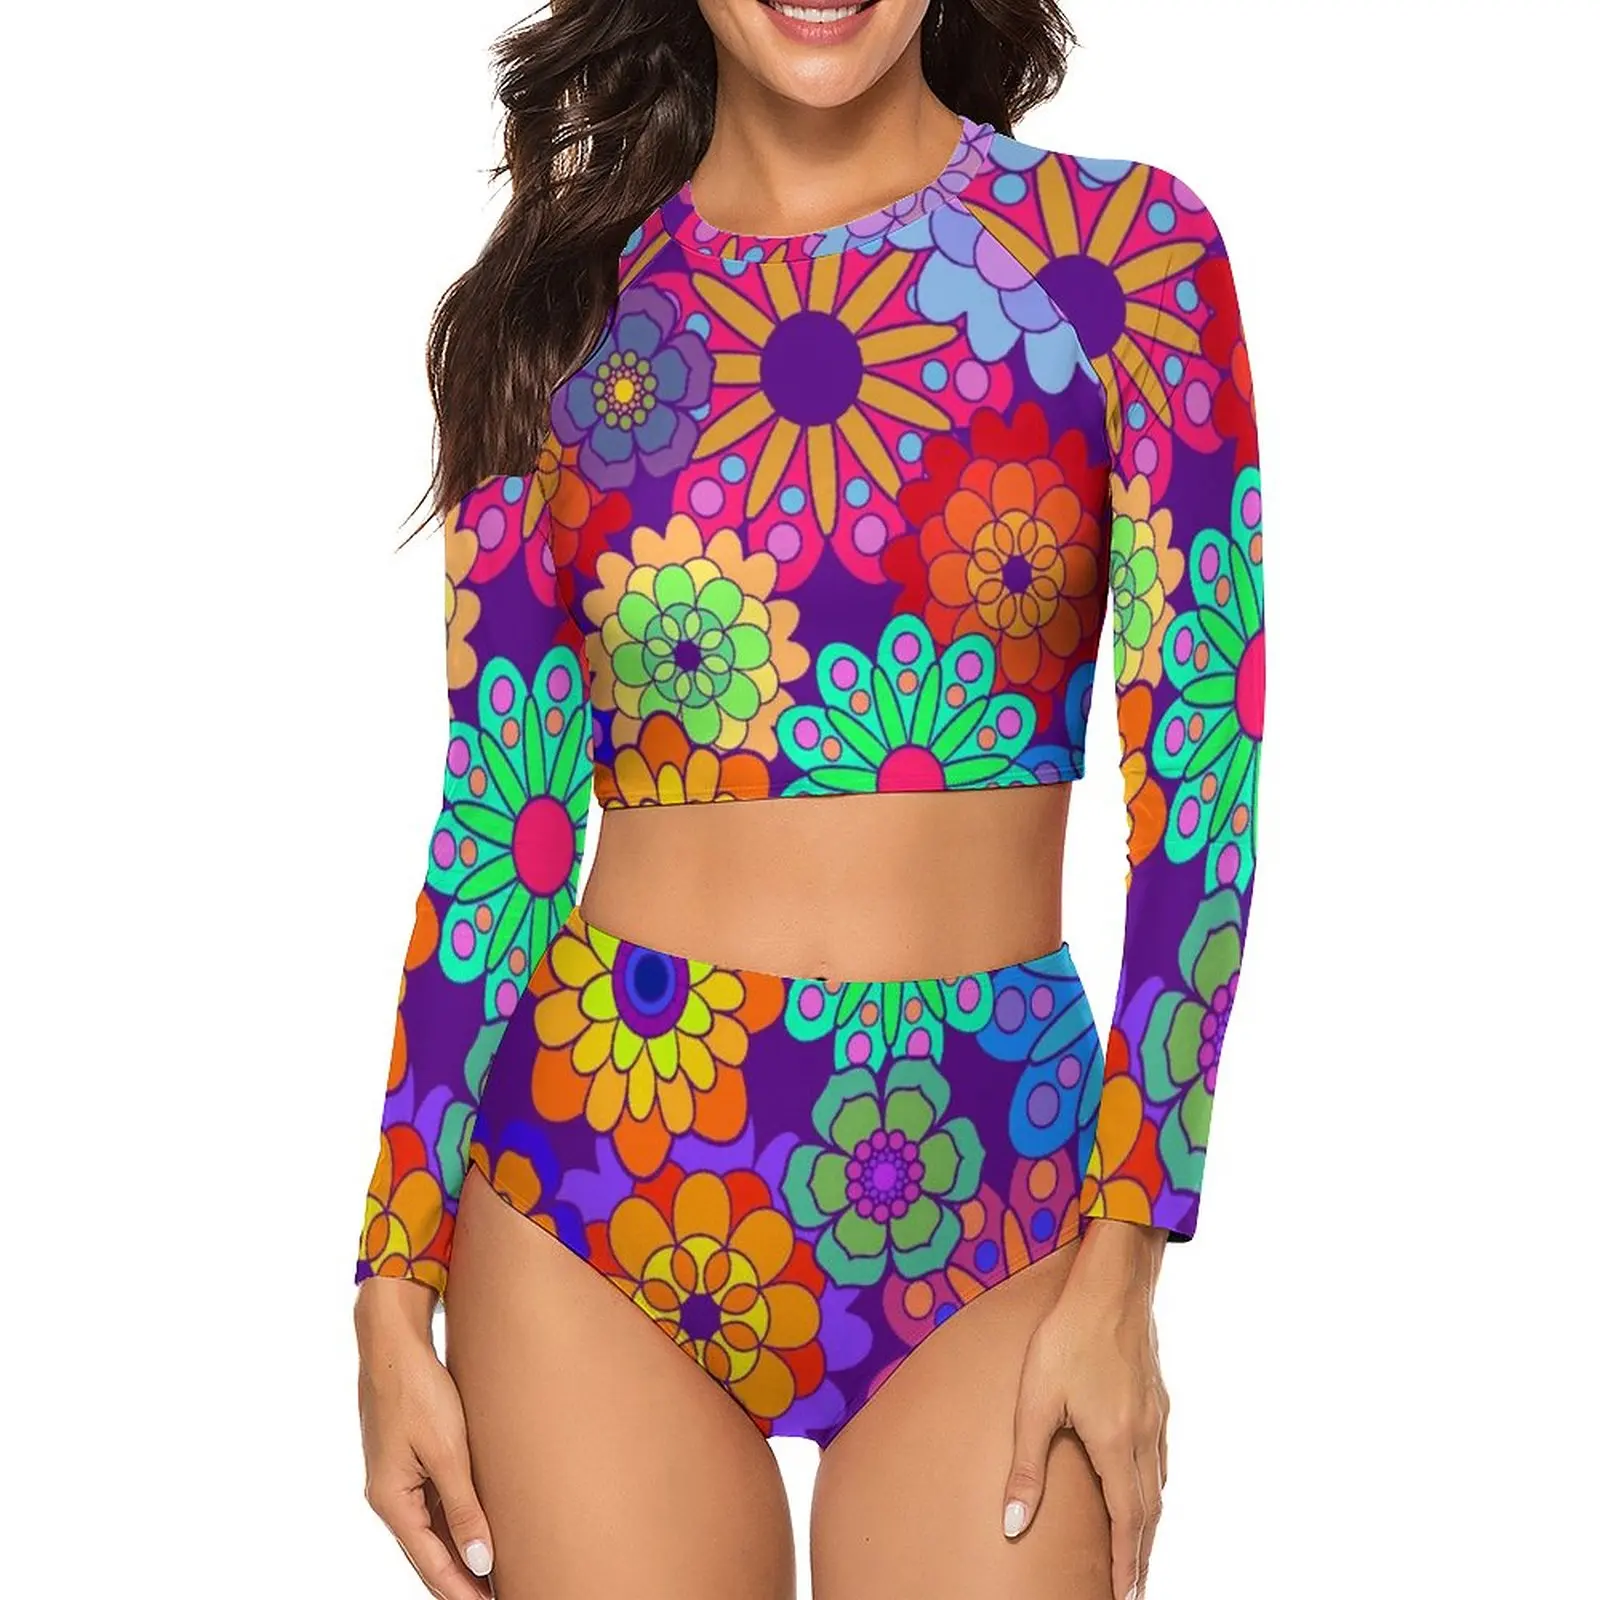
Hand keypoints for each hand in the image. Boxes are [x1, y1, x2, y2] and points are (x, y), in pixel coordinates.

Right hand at [355, 1279, 495, 1599]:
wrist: (394, 1341)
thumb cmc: (417, 1390)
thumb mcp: (447, 1451)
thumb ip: (463, 1508)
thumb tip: (481, 1562)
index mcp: (391, 1501)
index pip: (431, 1564)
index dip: (461, 1591)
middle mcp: (389, 1497)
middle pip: (429, 1553)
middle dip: (461, 1580)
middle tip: (500, 1596)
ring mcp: (398, 1479)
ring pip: (432, 1530)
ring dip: (460, 1553)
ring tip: (495, 1575)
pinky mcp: (409, 1460)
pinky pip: (432, 1504)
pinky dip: (455, 1523)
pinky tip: (478, 1530)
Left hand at [1002, 1218, 1168, 1599]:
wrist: (1112, 1283)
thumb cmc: (1067, 1335)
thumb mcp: (1035, 1399)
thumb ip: (1026, 1465)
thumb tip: (1013, 1524)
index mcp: (1115, 1443)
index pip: (1127, 1522)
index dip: (1126, 1564)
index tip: (1124, 1596)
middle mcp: (1144, 1436)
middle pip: (1149, 1512)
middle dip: (1141, 1554)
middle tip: (1134, 1587)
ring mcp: (1156, 1415)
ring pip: (1159, 1485)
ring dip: (1149, 1523)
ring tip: (1139, 1550)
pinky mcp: (1157, 1396)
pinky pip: (1161, 1456)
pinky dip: (1154, 1485)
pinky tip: (1145, 1484)